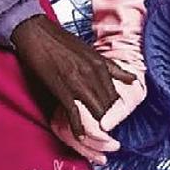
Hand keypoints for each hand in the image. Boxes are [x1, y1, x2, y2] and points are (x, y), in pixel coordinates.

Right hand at [11, 14, 134, 166]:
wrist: (36, 32)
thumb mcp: (91, 52)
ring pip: (95, 111)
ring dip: (97, 126)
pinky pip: (74, 114)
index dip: (114, 111)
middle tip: (107, 133)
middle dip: (108, 121)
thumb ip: (112, 68)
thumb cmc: (62, 41)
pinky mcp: (61, 89)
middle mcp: (93, 74)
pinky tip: (80, 135)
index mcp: (101, 64)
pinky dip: (78, 127)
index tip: (112, 120)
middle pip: (108, 106)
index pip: (115, 95)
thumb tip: (132, 80)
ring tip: (98, 138)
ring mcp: (77, 82)